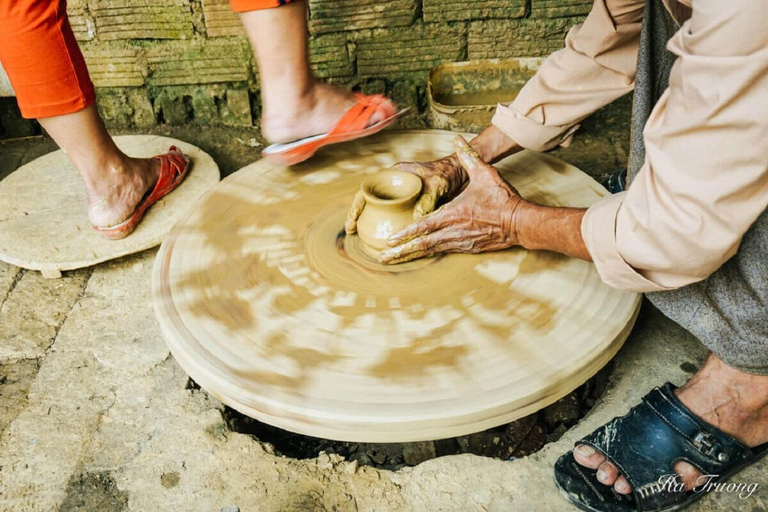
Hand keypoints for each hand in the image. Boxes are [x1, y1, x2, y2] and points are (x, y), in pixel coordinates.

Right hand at [344, 152, 467, 234]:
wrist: (456, 173)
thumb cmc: (445, 174)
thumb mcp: (436, 185)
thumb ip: (427, 200)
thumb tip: (417, 219)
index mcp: (394, 175)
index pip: (368, 189)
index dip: (356, 205)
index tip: (352, 220)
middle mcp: (393, 184)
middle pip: (368, 199)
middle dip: (357, 214)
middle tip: (350, 230)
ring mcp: (399, 194)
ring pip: (378, 207)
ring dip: (369, 220)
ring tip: (361, 236)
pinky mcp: (406, 203)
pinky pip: (391, 214)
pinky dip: (385, 224)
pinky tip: (384, 238)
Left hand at [379, 136, 524, 263]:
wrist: (521, 222)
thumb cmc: (503, 199)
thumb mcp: (485, 174)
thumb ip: (469, 157)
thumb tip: (458, 140)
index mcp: (454, 214)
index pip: (424, 226)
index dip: (405, 234)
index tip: (390, 240)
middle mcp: (454, 232)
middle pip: (423, 245)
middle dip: (401, 252)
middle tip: (383, 257)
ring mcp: (462, 242)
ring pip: (432, 251)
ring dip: (412, 256)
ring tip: (395, 260)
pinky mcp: (469, 248)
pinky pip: (444, 252)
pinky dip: (429, 254)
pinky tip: (420, 256)